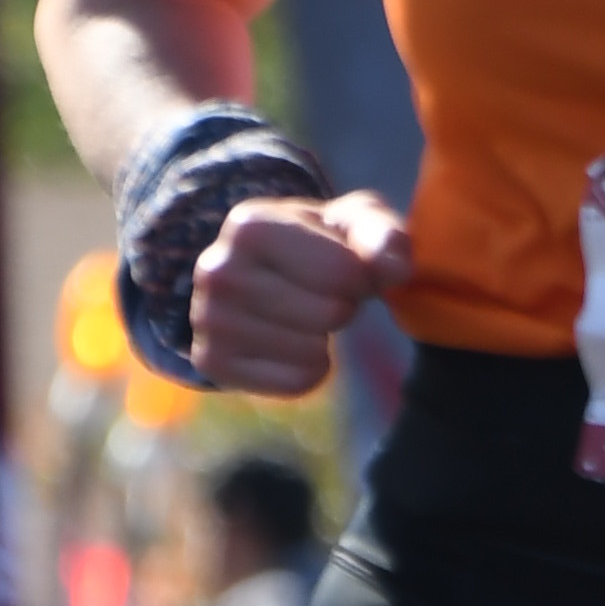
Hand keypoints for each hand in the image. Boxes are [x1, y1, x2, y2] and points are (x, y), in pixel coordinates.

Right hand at [189, 187, 412, 395]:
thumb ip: (383, 236)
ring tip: (301, 312)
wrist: (264, 272)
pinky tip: (289, 343)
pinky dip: (308, 370)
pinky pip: (295, 383)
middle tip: (319, 292)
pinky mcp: (212, 362)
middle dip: (341, 306)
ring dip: (324, 338)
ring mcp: (208, 320)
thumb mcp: (355, 222)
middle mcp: (217, 270)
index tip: (342, 265)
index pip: (343, 273)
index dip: (360, 277)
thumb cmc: (320, 242)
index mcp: (250, 225)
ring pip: (312, 352)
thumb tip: (396, 268)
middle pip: (330, 315)